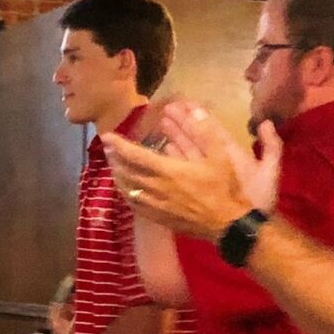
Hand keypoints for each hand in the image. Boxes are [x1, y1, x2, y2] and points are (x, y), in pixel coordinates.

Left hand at [103, 102, 275, 239]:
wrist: (225, 224)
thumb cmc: (222, 188)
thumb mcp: (219, 156)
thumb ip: (205, 132)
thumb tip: (194, 109)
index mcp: (167, 171)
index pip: (135, 155)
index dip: (119, 145)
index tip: (107, 136)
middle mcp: (156, 187)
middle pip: (126, 172)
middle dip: (114, 158)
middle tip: (108, 148)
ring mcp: (155, 205)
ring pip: (128, 189)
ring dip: (117, 176)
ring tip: (113, 166)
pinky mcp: (158, 218)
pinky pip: (135, 205)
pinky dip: (126, 194)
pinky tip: (125, 190)